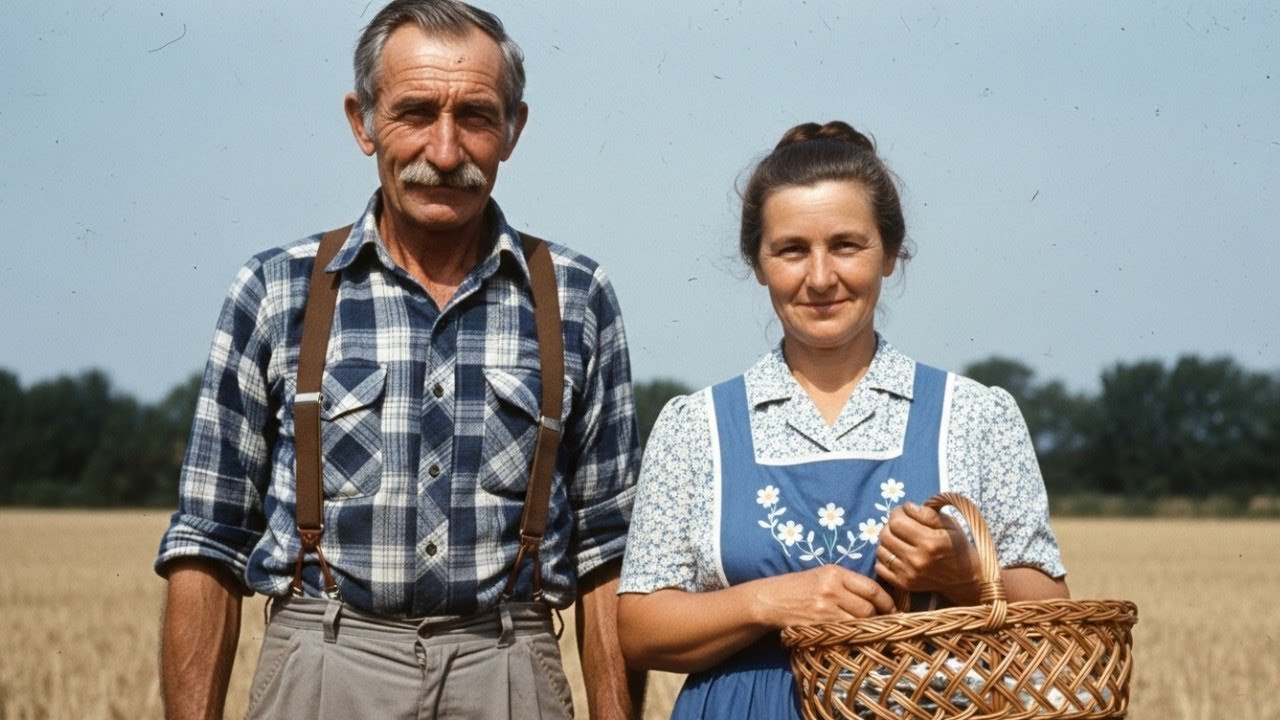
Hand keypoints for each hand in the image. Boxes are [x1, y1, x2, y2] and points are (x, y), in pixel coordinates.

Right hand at [751, 564, 895, 627]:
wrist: (771, 600)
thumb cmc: (799, 586)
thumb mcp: (823, 574)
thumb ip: (848, 583)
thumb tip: (878, 596)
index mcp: (835, 573)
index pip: (872, 588)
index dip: (888, 602)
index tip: (894, 610)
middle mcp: (831, 589)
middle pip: (868, 608)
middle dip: (879, 618)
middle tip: (884, 624)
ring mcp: (824, 608)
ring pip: (859, 622)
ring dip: (867, 629)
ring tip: (870, 631)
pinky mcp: (818, 625)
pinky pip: (845, 633)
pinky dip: (853, 636)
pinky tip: (854, 637)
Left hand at [876, 502, 980, 604]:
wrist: (964, 578)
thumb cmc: (956, 546)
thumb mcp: (949, 525)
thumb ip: (927, 514)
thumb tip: (906, 507)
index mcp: (930, 542)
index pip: (896, 522)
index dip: (897, 513)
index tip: (904, 512)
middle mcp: (917, 559)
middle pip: (885, 535)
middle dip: (890, 525)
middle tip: (900, 525)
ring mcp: (908, 574)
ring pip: (880, 549)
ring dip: (887, 541)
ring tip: (898, 539)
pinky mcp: (903, 584)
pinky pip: (879, 566)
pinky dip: (884, 558)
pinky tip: (896, 554)